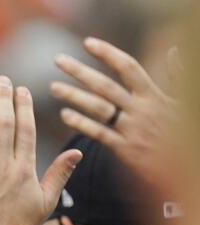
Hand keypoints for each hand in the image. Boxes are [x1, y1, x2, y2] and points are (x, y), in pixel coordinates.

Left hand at [0, 76, 81, 224]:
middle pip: (4, 124)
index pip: (26, 129)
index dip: (23, 107)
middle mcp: (3, 166)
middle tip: (1, 80)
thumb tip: (78, 152)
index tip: (21, 90)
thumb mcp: (46, 202)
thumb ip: (60, 174)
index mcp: (25, 169)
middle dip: (4, 99)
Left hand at [52, 38, 177, 196]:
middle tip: (58, 60)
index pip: (128, 67)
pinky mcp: (125, 149)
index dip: (108, 53)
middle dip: (81, 72)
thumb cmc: (182, 130)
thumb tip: (172, 50)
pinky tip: (65, 115)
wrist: (186, 165)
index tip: (87, 43)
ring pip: (99, 108)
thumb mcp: (184, 101)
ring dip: (74, 96)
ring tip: (53, 87)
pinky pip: (99, 134)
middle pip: (106, 85)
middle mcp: (141, 109)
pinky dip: (82, 124)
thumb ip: (176, 76)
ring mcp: (132, 129)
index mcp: (154, 94)